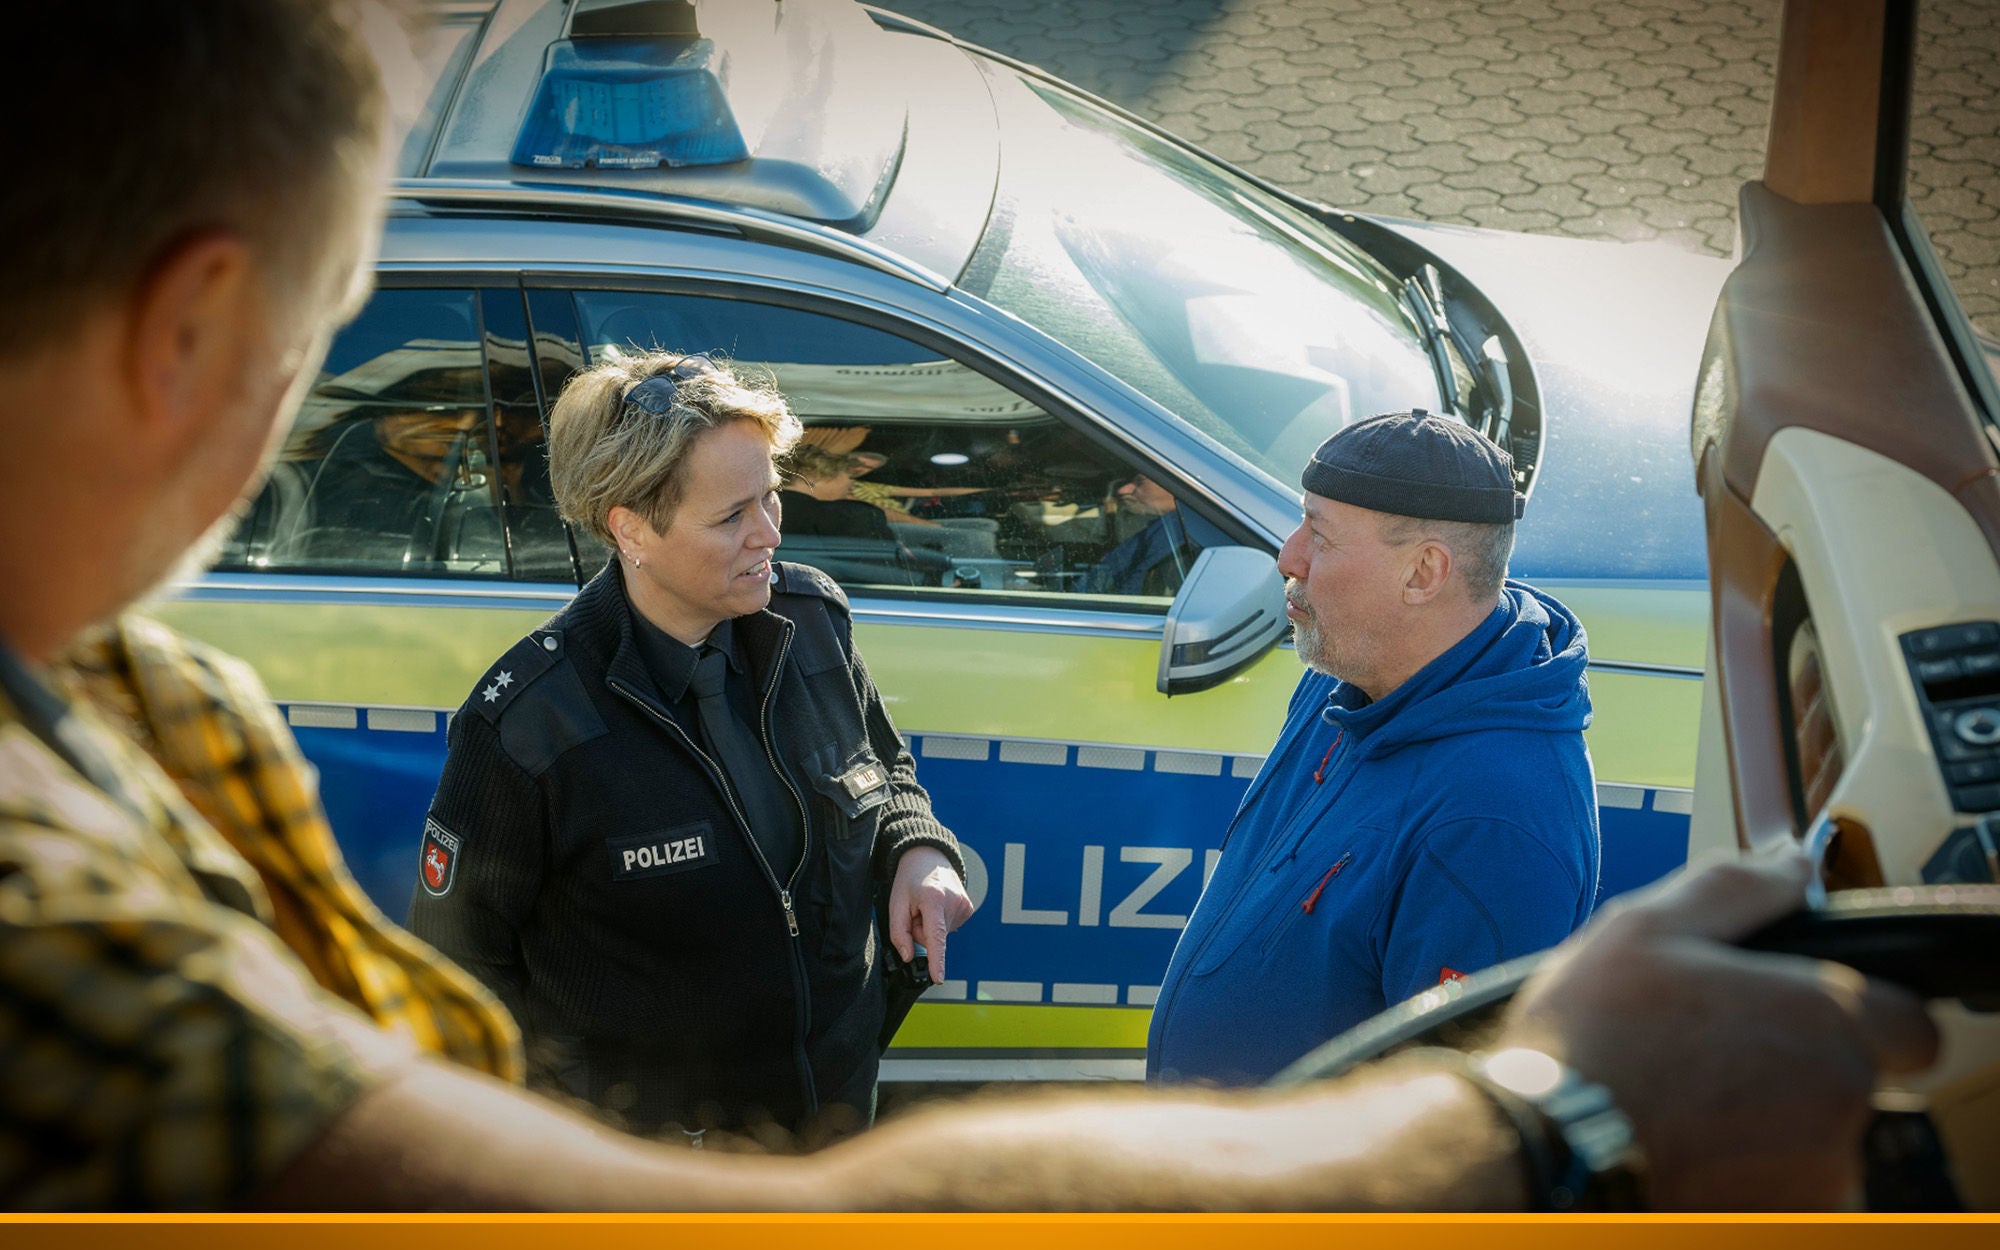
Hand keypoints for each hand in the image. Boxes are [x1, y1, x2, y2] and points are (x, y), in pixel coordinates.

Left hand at [887, 846, 974, 983]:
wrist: (929, 856)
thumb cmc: (911, 879)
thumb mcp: (896, 903)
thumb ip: (899, 933)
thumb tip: (908, 956)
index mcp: (934, 899)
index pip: (935, 936)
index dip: (936, 960)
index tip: (938, 978)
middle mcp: (954, 902)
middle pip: (932, 938)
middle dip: (921, 930)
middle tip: (916, 910)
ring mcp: (964, 905)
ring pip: (941, 935)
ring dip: (931, 925)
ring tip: (928, 904)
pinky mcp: (969, 908)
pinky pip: (949, 928)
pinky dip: (941, 921)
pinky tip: (938, 905)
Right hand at [1498, 852, 1938, 1209]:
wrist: (1544, 1147)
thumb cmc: (1593, 1035)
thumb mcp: (1648, 929)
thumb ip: (1737, 890)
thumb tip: (1792, 863)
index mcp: (1827, 1019)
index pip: (1910, 1022)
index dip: (1860, 1010)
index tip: (1795, 1009)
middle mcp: (1841, 1102)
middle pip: (1854, 1077)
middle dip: (1796, 1059)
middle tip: (1709, 1044)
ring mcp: (1815, 1172)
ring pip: (1816, 1132)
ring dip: (1770, 1114)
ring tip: (1682, 1092)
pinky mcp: (1779, 1216)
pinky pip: (1783, 1180)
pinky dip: (1745, 1162)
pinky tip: (1681, 1136)